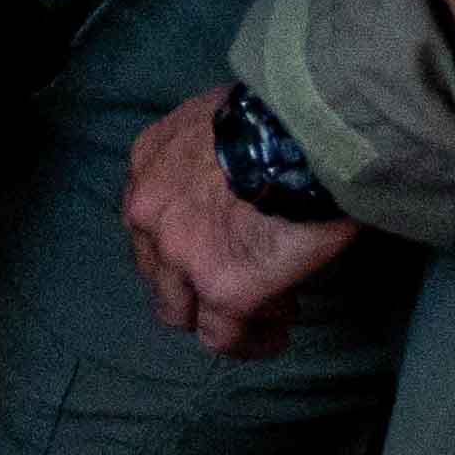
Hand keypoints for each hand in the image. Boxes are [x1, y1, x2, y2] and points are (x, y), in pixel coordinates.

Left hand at [116, 83, 365, 355]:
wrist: (306, 130)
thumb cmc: (281, 113)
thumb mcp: (220, 119)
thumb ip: (212, 152)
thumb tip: (243, 175)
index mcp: (148, 163)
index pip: (152, 218)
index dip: (187, 236)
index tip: (227, 239)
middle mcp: (148, 212)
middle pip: (155, 268)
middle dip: (192, 280)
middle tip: (245, 277)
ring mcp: (178, 255)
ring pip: (179, 310)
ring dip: (218, 313)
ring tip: (268, 308)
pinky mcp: (221, 289)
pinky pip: (222, 338)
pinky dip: (248, 341)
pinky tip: (275, 335)